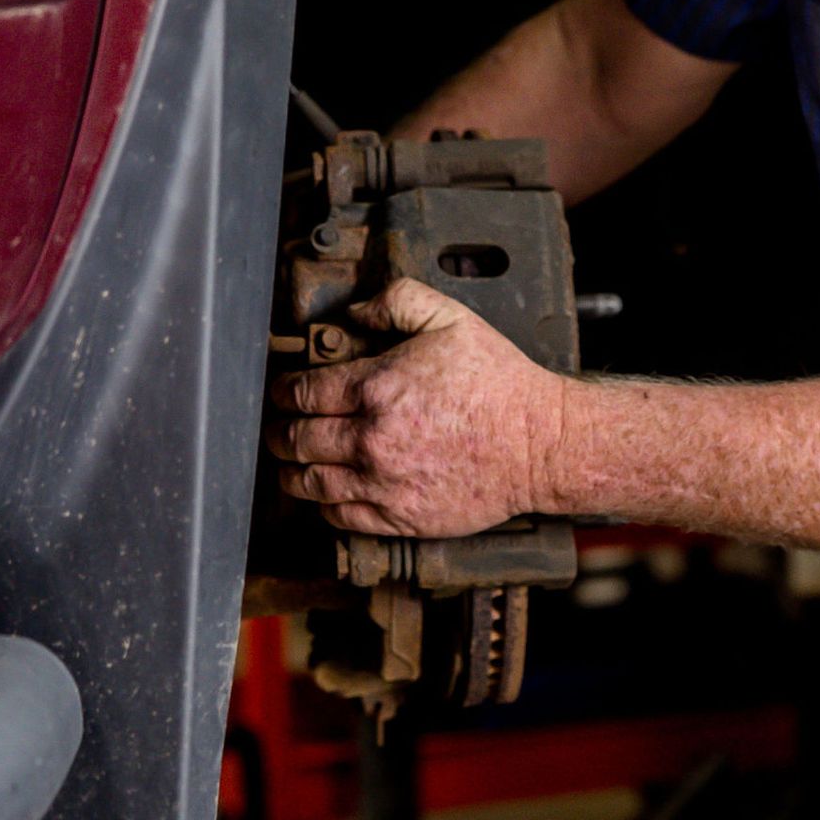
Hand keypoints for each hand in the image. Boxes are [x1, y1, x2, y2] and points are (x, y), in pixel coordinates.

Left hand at [267, 278, 560, 535]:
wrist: (541, 445)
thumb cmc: (500, 384)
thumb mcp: (451, 320)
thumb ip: (397, 301)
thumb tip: (354, 312)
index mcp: (376, 389)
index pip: (300, 393)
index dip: (282, 391)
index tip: (281, 391)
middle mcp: (371, 440)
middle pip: (296, 439)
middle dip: (279, 430)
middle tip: (278, 426)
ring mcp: (383, 484)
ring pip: (309, 483)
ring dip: (290, 471)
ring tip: (290, 463)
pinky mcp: (401, 518)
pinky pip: (341, 517)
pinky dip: (323, 505)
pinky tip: (325, 493)